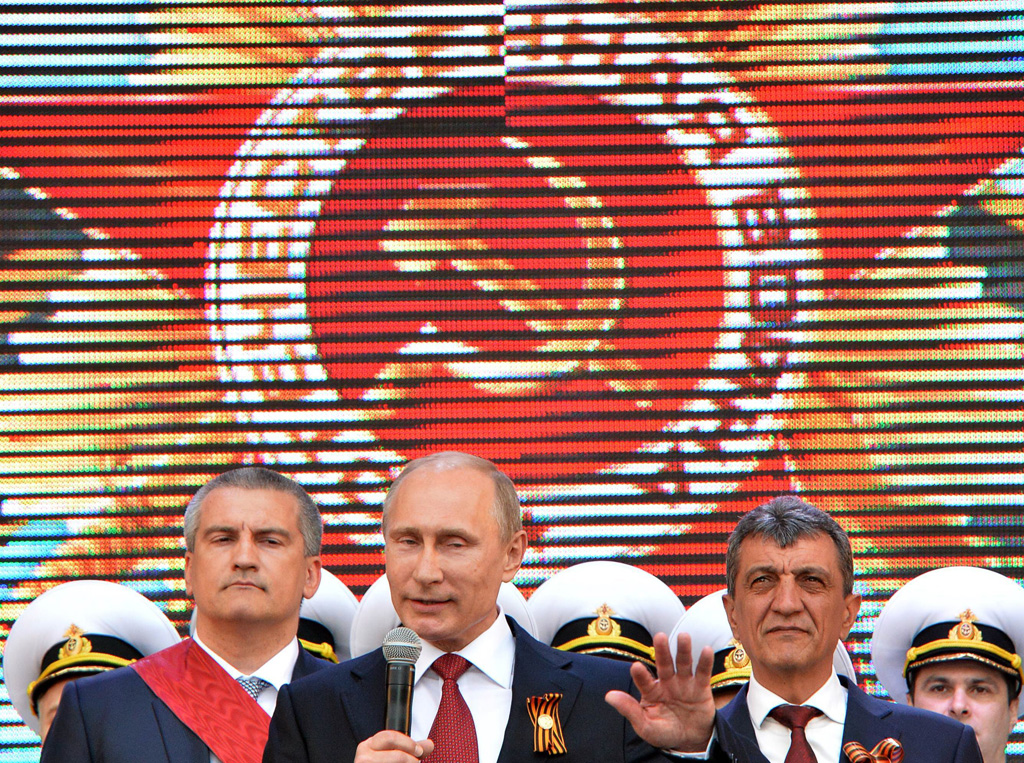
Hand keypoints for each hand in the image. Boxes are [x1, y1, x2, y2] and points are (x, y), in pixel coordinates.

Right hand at [355, 730, 434, 762]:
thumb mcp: (392, 754)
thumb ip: (409, 748)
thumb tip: (430, 744)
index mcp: (368, 745)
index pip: (390, 737)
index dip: (409, 744)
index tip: (419, 751)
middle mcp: (363, 756)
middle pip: (396, 755)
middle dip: (410, 759)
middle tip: (417, 762)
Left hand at [605, 631, 715, 751]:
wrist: (690, 741)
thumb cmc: (664, 732)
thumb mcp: (646, 726)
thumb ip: (630, 710)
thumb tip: (608, 696)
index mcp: (651, 691)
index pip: (644, 680)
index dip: (640, 675)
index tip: (635, 667)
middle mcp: (666, 682)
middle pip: (664, 664)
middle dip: (662, 651)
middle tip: (659, 636)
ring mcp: (683, 683)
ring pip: (683, 663)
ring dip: (683, 650)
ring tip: (683, 636)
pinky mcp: (700, 688)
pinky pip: (702, 673)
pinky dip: (705, 662)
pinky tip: (706, 649)